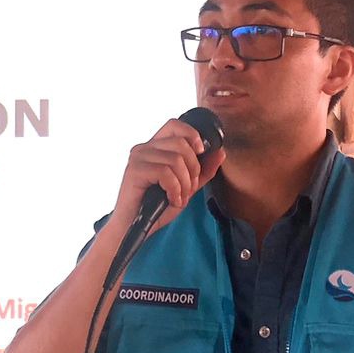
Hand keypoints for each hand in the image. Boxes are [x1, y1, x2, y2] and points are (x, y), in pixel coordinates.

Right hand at [110, 119, 225, 234]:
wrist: (133, 227)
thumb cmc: (156, 207)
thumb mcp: (186, 187)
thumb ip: (203, 170)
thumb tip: (221, 152)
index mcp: (155, 148)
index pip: (175, 125)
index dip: (192, 134)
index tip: (201, 152)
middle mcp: (144, 148)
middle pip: (181, 143)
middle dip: (193, 168)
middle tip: (189, 188)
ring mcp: (138, 158)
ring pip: (175, 159)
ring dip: (184, 183)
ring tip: (180, 197)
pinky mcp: (134, 170)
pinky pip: (165, 173)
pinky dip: (174, 189)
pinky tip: (172, 200)